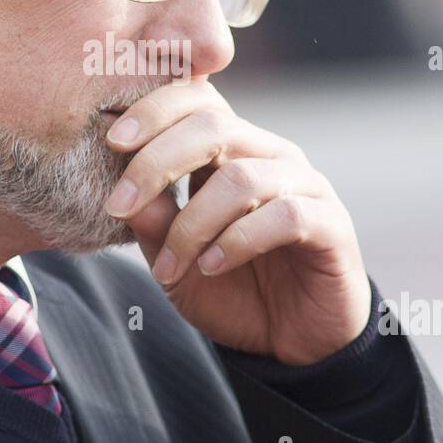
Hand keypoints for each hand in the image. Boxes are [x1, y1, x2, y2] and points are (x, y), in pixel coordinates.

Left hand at [104, 77, 370, 364]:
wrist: (289, 342)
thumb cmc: (229, 290)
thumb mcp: (174, 259)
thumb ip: (151, 223)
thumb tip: (118, 188)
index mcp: (233, 150)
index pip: (197, 100)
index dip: (153, 110)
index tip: (110, 140)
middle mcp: (270, 156)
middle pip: (213, 126)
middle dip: (156, 162)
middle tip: (118, 205)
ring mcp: (306, 185)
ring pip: (241, 178)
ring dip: (192, 224)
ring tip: (169, 267)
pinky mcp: (332, 223)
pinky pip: (285, 215)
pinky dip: (238, 241)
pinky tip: (211, 267)